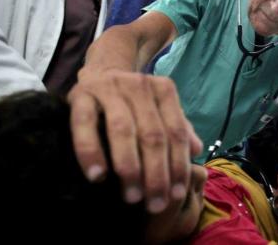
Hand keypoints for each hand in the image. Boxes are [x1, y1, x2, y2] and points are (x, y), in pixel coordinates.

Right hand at [67, 70, 202, 213]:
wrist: (100, 73)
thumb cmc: (135, 102)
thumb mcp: (160, 111)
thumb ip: (178, 129)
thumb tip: (197, 150)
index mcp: (163, 90)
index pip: (176, 132)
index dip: (178, 166)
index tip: (175, 195)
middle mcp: (139, 85)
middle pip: (153, 135)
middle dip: (156, 174)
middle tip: (154, 203)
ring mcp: (109, 88)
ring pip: (123, 130)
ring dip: (129, 167)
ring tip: (132, 196)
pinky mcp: (80, 94)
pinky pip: (85, 126)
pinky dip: (91, 152)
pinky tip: (97, 177)